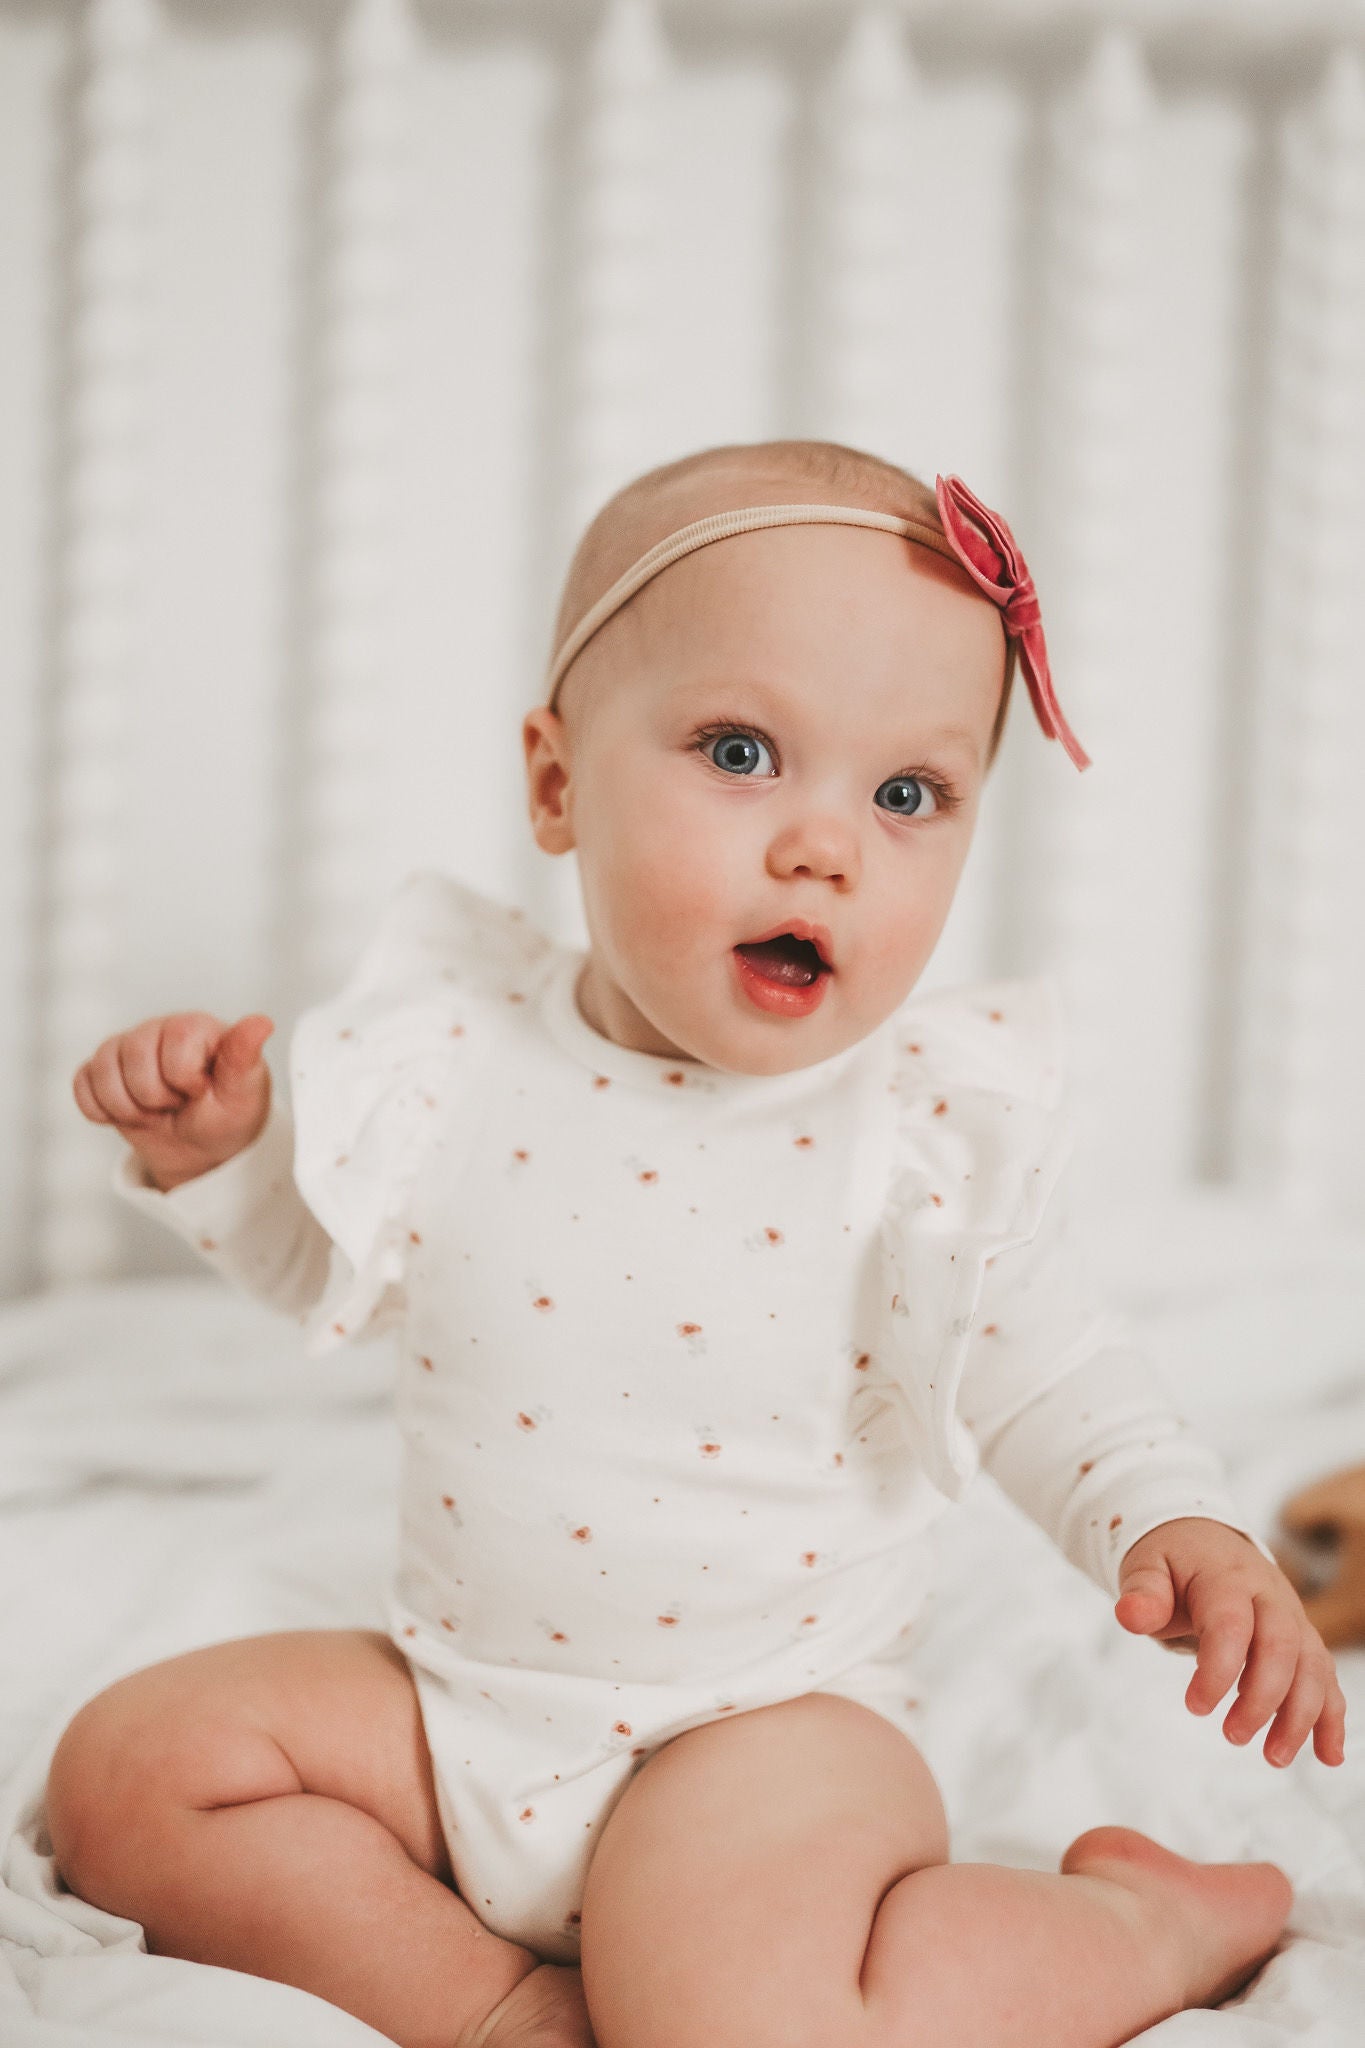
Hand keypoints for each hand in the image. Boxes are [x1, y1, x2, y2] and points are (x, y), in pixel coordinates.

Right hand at [74, 1012, 274, 1191]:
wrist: (203, 1151)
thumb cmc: (228, 1117)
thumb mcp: (243, 1093)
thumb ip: (244, 1056)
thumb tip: (261, 1022)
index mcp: (195, 1026)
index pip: (174, 1044)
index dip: (184, 1080)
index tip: (201, 1092)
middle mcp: (158, 1029)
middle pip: (134, 1058)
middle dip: (156, 1098)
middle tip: (178, 1105)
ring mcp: (126, 1047)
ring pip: (103, 1071)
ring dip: (129, 1108)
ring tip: (156, 1111)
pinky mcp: (101, 1069)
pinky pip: (82, 1085)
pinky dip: (102, 1111)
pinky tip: (129, 1113)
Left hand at [1115, 1516, 1346, 1767]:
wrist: (1203, 1539)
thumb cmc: (1172, 1560)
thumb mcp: (1146, 1566)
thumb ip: (1142, 1592)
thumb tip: (1129, 1615)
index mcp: (1227, 1577)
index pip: (1232, 1625)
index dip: (1218, 1669)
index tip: (1194, 1707)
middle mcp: (1269, 1596)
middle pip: (1282, 1648)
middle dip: (1263, 1699)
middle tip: (1232, 1736)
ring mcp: (1291, 1617)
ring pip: (1312, 1666)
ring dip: (1301, 1716)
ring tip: (1274, 1757)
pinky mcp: (1302, 1638)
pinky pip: (1325, 1677)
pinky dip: (1330, 1716)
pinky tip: (1327, 1755)